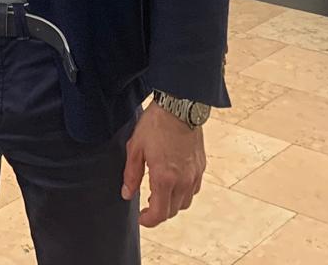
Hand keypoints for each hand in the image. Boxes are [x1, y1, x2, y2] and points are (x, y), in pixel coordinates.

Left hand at [121, 102, 206, 226]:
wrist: (180, 106)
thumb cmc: (156, 124)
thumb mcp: (136, 147)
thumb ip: (131, 174)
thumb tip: (126, 194)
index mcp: (164, 178)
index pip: (159, 213)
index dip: (148, 221)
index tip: (141, 218)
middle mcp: (183, 181)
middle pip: (173, 211)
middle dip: (158, 213)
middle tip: (146, 205)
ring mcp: (194, 174)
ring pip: (185, 203)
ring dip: (172, 204)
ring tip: (159, 193)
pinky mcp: (201, 167)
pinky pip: (194, 189)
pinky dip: (184, 193)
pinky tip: (174, 182)